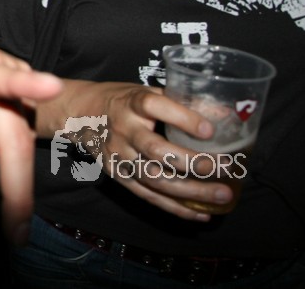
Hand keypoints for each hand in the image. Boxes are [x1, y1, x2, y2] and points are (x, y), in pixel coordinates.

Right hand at [51, 80, 230, 220]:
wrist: (80, 114)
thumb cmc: (121, 101)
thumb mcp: (144, 91)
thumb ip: (178, 102)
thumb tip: (222, 114)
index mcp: (131, 104)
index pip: (154, 108)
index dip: (183, 119)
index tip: (210, 129)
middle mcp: (123, 130)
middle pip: (157, 150)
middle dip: (193, 162)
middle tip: (224, 167)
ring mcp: (118, 156)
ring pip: (154, 178)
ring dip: (191, 190)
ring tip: (222, 194)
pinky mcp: (117, 175)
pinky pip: (147, 195)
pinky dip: (175, 207)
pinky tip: (201, 213)